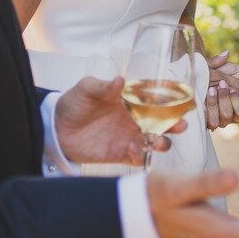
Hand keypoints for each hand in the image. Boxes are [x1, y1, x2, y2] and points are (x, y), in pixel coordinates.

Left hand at [55, 75, 184, 165]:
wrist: (57, 129)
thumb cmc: (73, 103)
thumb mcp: (86, 89)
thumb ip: (103, 87)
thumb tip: (119, 80)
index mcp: (131, 99)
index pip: (156, 99)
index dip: (172, 101)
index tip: (182, 102)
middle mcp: (136, 118)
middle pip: (163, 122)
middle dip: (175, 125)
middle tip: (180, 126)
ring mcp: (130, 136)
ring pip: (156, 141)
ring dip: (162, 142)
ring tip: (157, 142)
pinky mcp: (122, 153)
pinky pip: (139, 157)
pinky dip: (141, 155)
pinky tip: (133, 149)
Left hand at [204, 51, 238, 129]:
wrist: (198, 71)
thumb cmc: (219, 70)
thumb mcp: (236, 69)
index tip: (236, 89)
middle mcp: (232, 113)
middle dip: (231, 98)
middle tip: (222, 84)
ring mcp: (219, 118)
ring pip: (225, 117)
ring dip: (218, 102)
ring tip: (211, 89)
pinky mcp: (207, 120)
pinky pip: (211, 122)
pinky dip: (208, 110)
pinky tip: (203, 101)